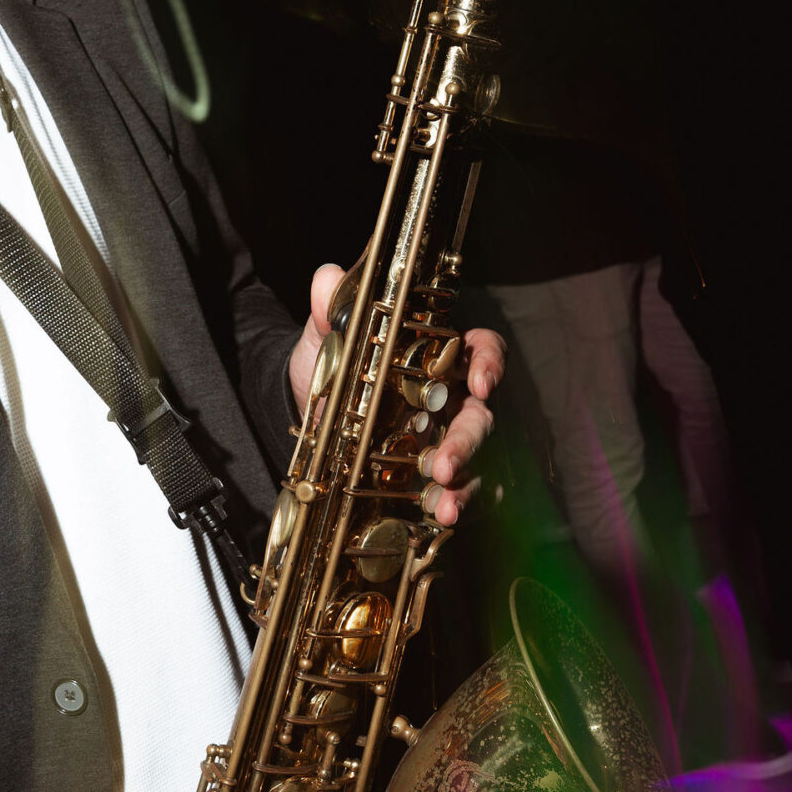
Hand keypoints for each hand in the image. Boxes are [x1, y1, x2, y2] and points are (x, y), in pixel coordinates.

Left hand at [288, 261, 505, 526]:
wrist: (302, 409)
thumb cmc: (329, 364)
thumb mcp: (327, 338)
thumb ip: (332, 310)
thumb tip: (327, 277)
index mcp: (436, 356)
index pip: (480, 350)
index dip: (489, 362)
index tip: (482, 382)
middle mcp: (448, 396)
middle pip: (478, 413)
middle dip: (467, 440)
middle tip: (443, 463)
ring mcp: (440, 435)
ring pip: (471, 456)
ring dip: (463, 479)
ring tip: (444, 503)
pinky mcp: (426, 470)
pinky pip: (452, 487)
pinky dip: (450, 502)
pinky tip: (441, 515)